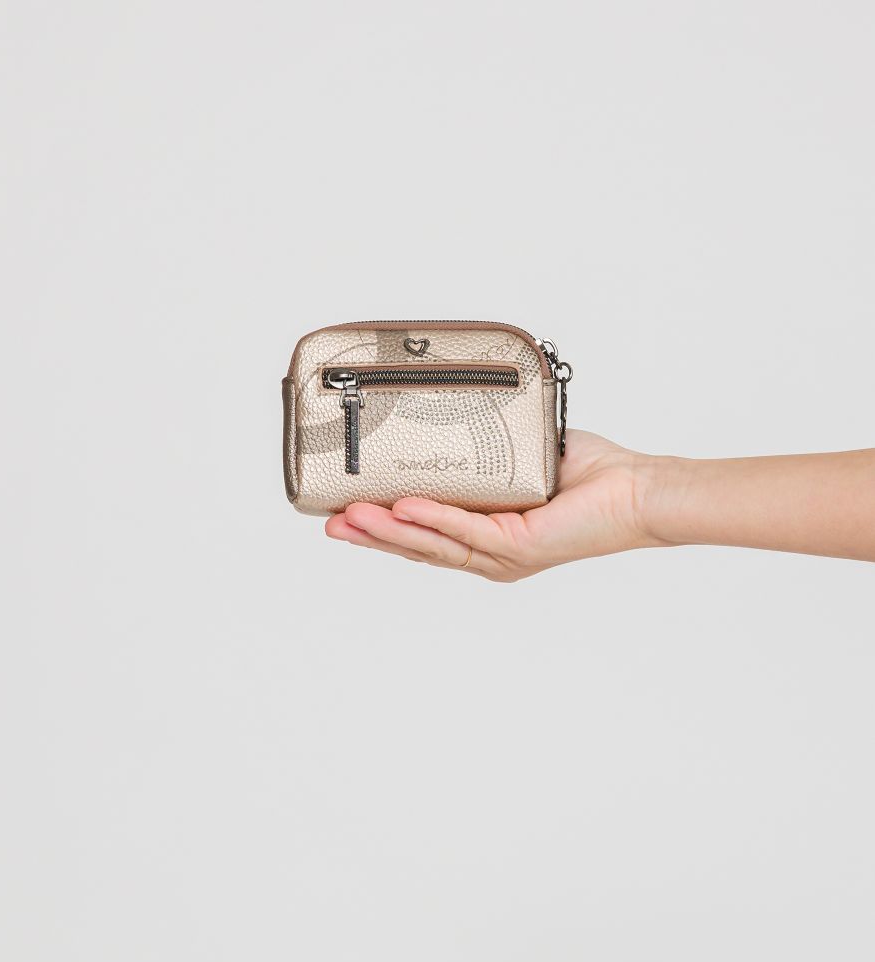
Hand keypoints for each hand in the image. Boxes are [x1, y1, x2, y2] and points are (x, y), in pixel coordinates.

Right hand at [324, 431, 659, 581]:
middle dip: (369, 535)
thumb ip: (482, 442)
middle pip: (416, 546)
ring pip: (431, 542)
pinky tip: (400, 509)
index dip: (381, 526)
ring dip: (386, 530)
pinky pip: (465, 529)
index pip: (422, 534)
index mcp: (486, 536)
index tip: (342, 513)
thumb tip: (449, 406)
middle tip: (328, 523)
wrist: (634, 488)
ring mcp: (503, 555)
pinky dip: (431, 518)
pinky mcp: (520, 546)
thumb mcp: (519, 453)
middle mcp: (490, 554)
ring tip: (348, 518)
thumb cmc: (588, 472)